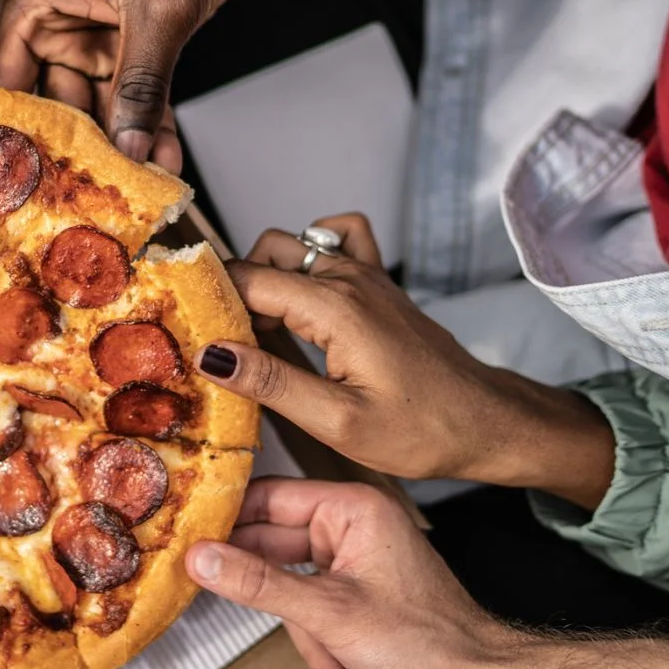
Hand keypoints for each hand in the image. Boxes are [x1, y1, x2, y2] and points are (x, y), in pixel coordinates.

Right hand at [0, 0, 274, 171]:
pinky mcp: (135, 44)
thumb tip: (125, 146)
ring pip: (100, 107)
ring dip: (121, 144)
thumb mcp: (156, 10)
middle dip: (77, 152)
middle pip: (54, 105)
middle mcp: (59, 23)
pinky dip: (149, 125)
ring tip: (138, 189)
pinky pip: (136, 96)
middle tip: (89, 201)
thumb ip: (139, 84)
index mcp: (37, 3)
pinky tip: (163, 161)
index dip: (10, 135)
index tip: (21, 185)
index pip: (5, 82)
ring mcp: (98, 37)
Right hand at [187, 478, 518, 668]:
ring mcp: (359, 570)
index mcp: (353, 510)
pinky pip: (317, 622)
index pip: (269, 499)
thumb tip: (203, 558)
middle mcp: (355, 533)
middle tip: (236, 609)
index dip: (227, 521)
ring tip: (338, 668)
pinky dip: (330, 656)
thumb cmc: (434, 643)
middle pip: (275, 552)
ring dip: (313, 644)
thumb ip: (257, 583)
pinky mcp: (362, 606)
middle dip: (275, 603)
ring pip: (294, 596)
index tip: (189, 539)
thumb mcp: (328, 613)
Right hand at [195, 214, 615, 507]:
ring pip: (293, 247)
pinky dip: (311, 252)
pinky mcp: (377, 284)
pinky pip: (336, 238)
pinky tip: (303, 294)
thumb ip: (271, 382)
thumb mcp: (338, 422)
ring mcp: (366, 275)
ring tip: (258, 332)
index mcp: (336, 308)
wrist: (485, 422)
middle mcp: (349, 278)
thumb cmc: (422, 430)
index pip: (247, 278)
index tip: (184, 328)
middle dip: (232, 289)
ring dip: (265, 277)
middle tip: (222, 343)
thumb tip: (212, 355)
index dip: (208, 299)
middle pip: (263, 255)